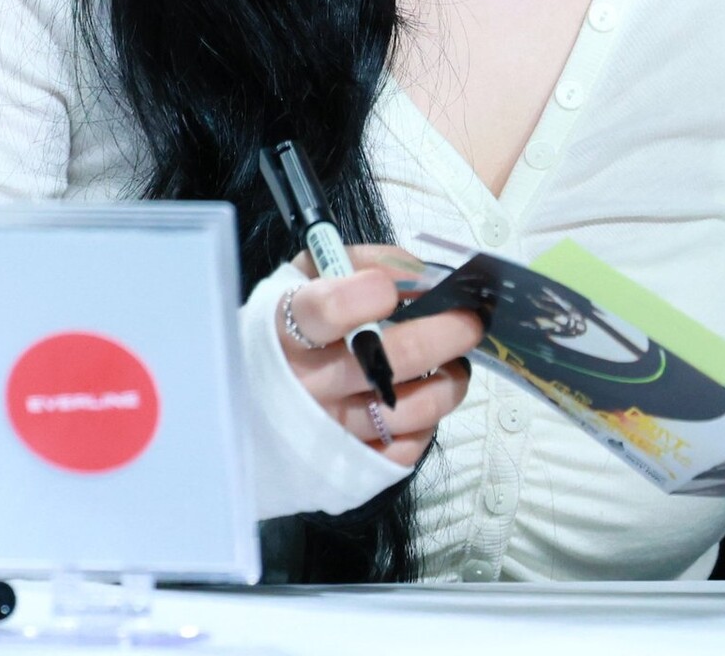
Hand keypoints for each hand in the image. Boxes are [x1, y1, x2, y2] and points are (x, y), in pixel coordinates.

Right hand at [275, 242, 482, 469]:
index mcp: (289, 327)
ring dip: (449, 381)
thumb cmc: (296, 321)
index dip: (366, 294)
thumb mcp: (313, 272)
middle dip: (443, 333)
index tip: (394, 288)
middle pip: (388, 360)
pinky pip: (405, 450)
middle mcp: (306, 384)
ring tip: (457, 362)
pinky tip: (426, 397)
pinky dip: (427, 423)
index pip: (326, 311)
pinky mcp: (349, 464)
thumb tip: (421, 272)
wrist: (254, 392)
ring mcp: (329, 429)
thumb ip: (365, 261)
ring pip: (409, 410)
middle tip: (470, 319)